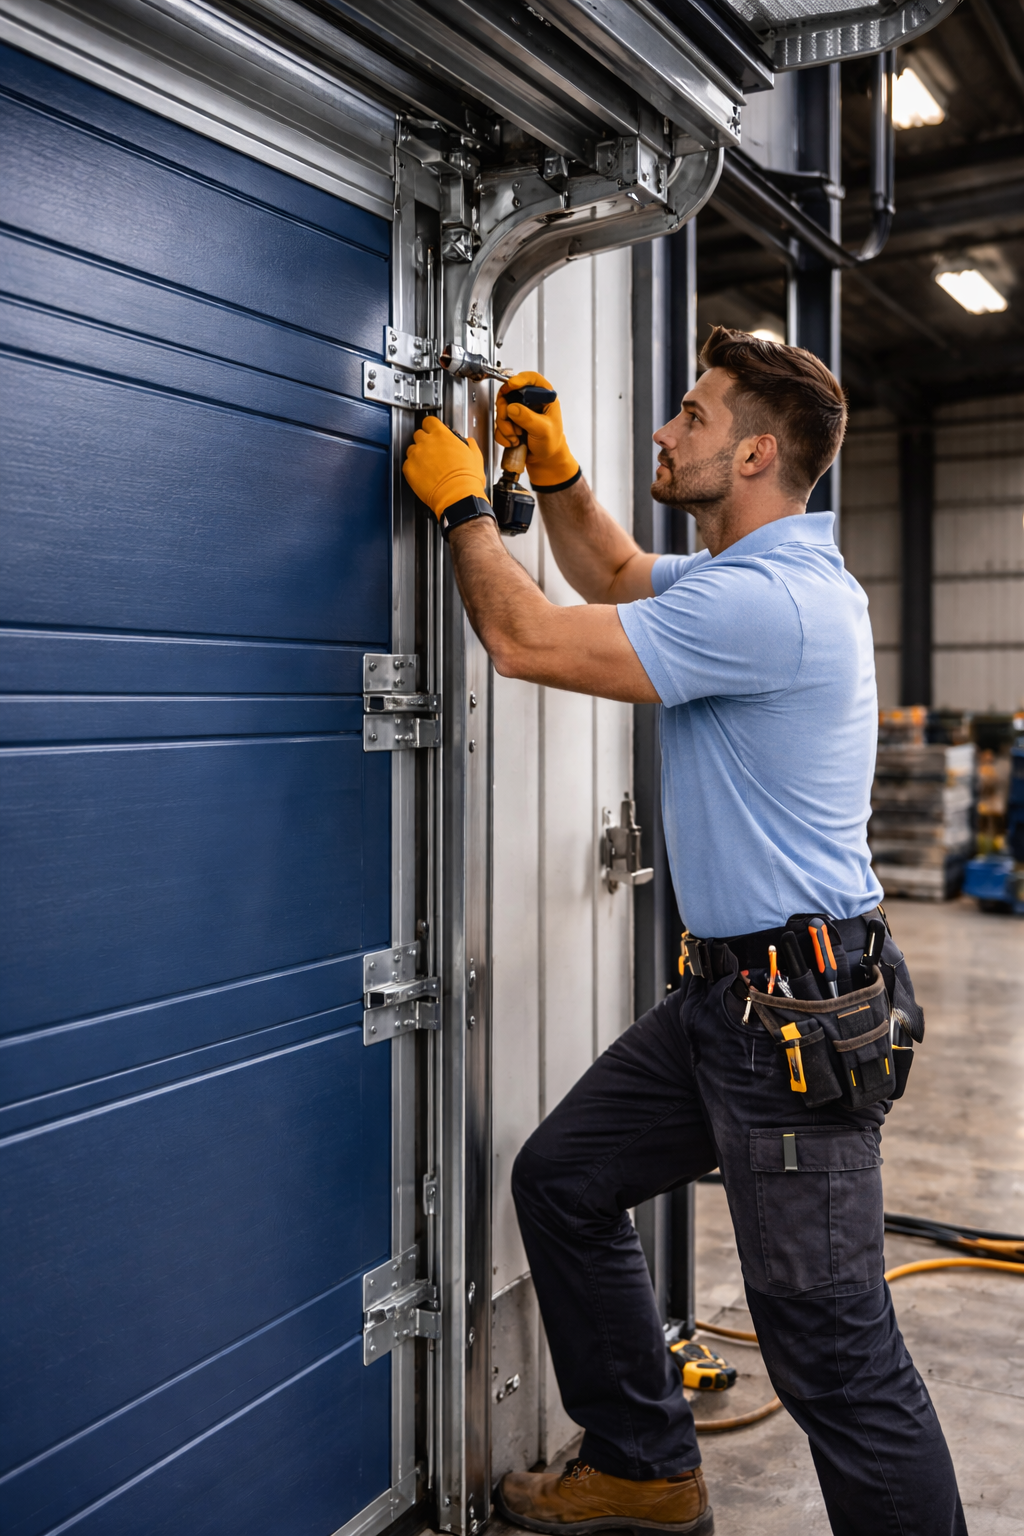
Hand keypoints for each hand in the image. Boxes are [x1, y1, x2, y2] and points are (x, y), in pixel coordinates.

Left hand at [403, 416, 487, 518]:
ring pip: (411, 449)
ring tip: (428, 466)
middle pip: (419, 434)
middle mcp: (426, 442)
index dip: (432, 427)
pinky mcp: (409, 470)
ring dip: (418, 455)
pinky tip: (423, 475)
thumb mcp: (475, 455)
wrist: (457, 497)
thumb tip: (466, 441)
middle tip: (433, 451)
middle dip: (425, 441)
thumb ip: (468, 443)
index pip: (429, 421)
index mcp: (442, 435)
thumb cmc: (467, 479)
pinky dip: (413, 469)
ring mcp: (416, 456)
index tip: (433, 432)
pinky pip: (407, 465)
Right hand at [495, 371, 578, 487]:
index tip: (512, 385)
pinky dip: (503, 435)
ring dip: (505, 426)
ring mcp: (518, 411)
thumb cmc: (551, 442)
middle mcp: (529, 401)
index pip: (532, 379)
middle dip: (506, 410)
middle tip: (510, 421)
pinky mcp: (510, 422)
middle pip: (509, 393)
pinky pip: (498, 426)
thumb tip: (513, 408)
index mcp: (543, 396)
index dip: (520, 379)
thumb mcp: (544, 429)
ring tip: (517, 436)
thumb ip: (529, 418)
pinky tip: (514, 441)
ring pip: (501, 410)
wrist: (545, 458)